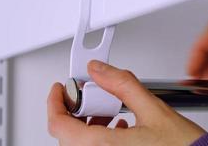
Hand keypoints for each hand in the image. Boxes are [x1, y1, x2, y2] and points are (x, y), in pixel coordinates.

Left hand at [48, 60, 205, 145]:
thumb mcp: (153, 109)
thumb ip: (122, 84)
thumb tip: (99, 69)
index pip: (58, 125)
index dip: (55, 102)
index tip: (60, 89)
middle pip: (67, 134)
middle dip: (74, 110)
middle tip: (86, 96)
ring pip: (79, 142)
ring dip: (86, 123)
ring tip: (104, 111)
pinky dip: (98, 136)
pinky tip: (117, 127)